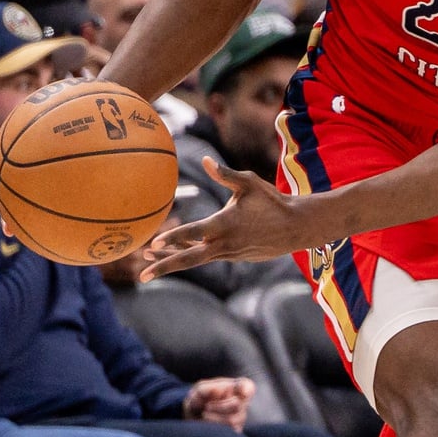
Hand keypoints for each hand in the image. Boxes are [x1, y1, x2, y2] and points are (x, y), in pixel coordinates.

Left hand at [140, 158, 308, 281]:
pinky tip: (176, 251)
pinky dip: (190, 255)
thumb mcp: (250, 184)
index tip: (154, 243)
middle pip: (189, 259)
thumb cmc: (272, 201)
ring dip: (172, 261)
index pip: (194, 233)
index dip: (174, 238)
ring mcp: (228, 253)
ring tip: (147, 263)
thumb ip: (225, 175)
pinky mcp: (233, 257)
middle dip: (164, 267)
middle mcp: (224, 243)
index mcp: (225, 224)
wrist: (295, 227)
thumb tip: (206, 161)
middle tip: (142, 275)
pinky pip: (207, 257)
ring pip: (195, 260)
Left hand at [184, 377, 254, 431]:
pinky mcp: (236, 432)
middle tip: (206, 406)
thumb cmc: (200, 402)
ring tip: (205, 415)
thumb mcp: (198, 392)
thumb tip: (218, 391)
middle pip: (236, 405)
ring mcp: (240, 418)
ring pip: (232, 420)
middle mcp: (242, 402)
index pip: (247, 386)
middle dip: (218, 406)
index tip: (243, 393)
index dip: (247, 389)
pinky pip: (228, 432)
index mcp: (235, 388)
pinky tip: (209, 425)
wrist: (195, 421)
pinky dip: (214, 427)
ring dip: (214, 417)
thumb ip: (205, 389)